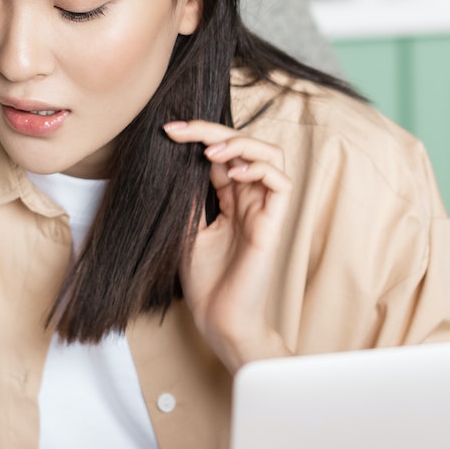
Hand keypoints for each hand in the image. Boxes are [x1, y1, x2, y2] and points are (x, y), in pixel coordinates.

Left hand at [164, 118, 294, 372]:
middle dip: (212, 130)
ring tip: (211, 150)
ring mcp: (264, 211)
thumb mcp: (187, 230)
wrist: (218, 319)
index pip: (221, 155)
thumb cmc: (205, 282)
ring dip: (241, 143)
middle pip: (245, 146)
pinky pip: (281, 183)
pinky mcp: (274, 225)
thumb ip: (191, 197)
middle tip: (180, 129)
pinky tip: (232, 174)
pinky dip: (259, 169)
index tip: (168, 131)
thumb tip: (180, 160)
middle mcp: (250, 200)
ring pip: (271, 154)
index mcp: (231, 201)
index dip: (199, 137)